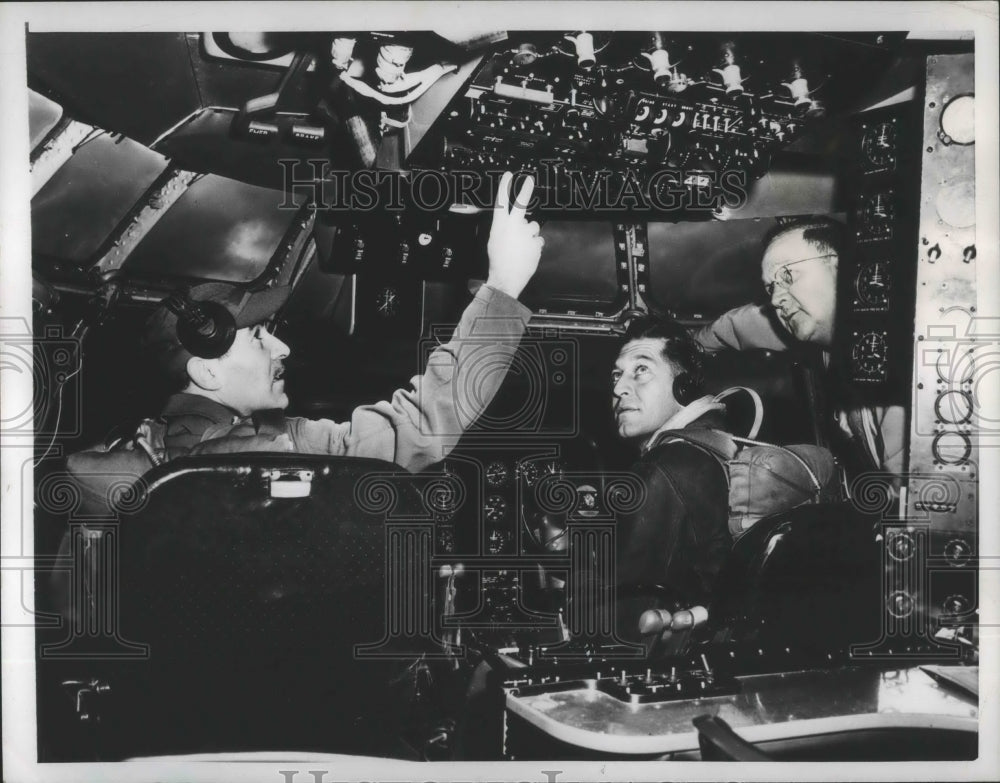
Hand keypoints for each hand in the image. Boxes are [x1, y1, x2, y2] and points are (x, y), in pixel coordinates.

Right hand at [485, 172, 542, 299]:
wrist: (506, 278)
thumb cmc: (498, 261)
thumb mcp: (495, 241)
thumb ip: (506, 229)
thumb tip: (518, 224)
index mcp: (500, 225)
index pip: (501, 201)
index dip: (505, 186)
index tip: (509, 175)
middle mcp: (513, 226)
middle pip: (521, 204)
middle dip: (525, 190)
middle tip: (530, 179)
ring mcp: (526, 233)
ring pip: (532, 227)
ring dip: (530, 234)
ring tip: (522, 247)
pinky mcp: (536, 242)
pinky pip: (538, 240)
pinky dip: (534, 246)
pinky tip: (527, 254)